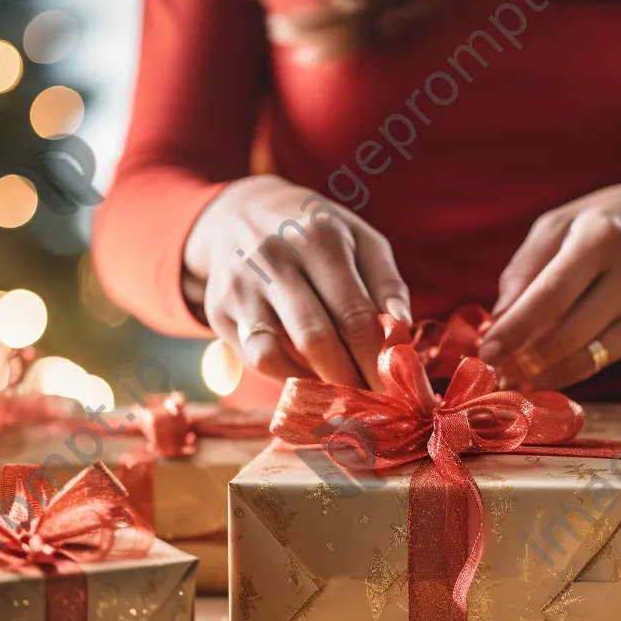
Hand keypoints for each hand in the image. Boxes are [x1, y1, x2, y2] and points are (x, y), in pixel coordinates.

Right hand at [183, 175, 410, 390]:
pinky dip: (286, 378)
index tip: (399, 391)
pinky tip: (313, 382)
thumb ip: (387, 283)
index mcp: (318, 237)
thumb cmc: (316, 233)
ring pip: (275, 354)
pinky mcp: (219, 310)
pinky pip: (256, 358)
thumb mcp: (360, 240)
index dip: (378, 360)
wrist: (238, 214)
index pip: (355, 314)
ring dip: (315, 386)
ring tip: (346, 398)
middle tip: (376, 405)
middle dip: (351, 380)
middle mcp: (273, 259)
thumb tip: (402, 328)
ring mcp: (240, 286)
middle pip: (317, 338)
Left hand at [478, 176, 620, 390]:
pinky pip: (600, 360)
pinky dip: (566, 374)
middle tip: (491, 371)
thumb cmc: (607, 221)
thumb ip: (525, 267)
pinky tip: (539, 377)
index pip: (552, 293)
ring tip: (509, 378)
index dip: (517, 328)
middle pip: (568, 332)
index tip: (486, 350)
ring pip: (586, 355)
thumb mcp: (561, 223)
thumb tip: (499, 317)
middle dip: (524, 359)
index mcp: (598, 237)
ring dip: (542, 374)